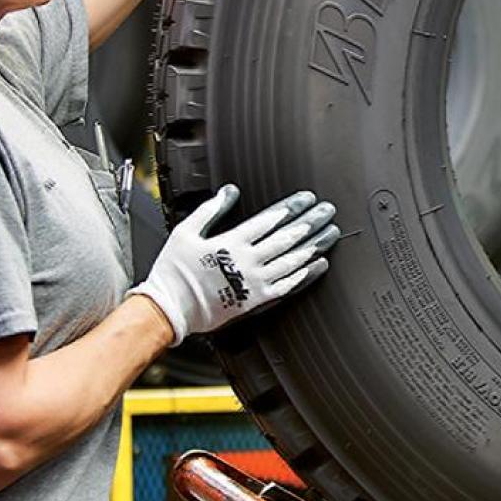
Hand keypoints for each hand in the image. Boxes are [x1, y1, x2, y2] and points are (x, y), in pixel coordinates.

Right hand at [130, 185, 339, 346]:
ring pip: (292, 260)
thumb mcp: (186, 231)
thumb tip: (230, 191)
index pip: (270, 220)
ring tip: (330, 233)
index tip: (307, 198)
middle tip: (327, 211)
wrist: (169, 309)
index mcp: (231, 242)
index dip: (292, 207)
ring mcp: (254, 282)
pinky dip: (305, 274)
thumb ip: (211, 210)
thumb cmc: (174, 272)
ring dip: (314, 245)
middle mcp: (247, 261)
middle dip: (310, 221)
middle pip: (287, 237)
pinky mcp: (255, 300)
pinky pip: (287, 286)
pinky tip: (318, 265)